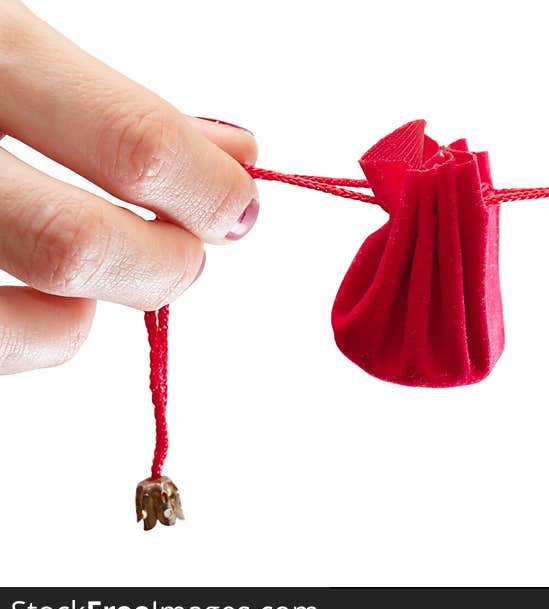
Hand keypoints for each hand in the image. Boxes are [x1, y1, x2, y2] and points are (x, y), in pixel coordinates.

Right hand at [0, 1, 258, 373]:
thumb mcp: (8, 42)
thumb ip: (115, 104)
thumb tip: (238, 153)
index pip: (135, 145)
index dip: (210, 192)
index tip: (237, 207)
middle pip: (84, 248)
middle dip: (169, 263)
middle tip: (188, 250)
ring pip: (38, 326)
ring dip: (102, 311)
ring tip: (112, 275)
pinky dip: (40, 337)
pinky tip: (42, 300)